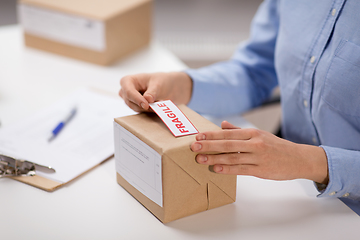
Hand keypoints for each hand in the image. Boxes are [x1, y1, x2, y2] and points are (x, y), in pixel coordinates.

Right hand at [119, 72, 192, 111]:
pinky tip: (157, 106)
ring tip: (160, 103)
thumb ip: (152, 92)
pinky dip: (149, 110)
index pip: (128, 92)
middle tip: (158, 105)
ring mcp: (129, 99)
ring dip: (148, 108)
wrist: (168, 87)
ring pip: (135, 109)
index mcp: (128, 81)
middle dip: (144, 105)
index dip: (137, 99)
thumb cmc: (161, 81)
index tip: (146, 105)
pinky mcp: (135, 106)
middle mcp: (125, 90)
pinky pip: (140, 112)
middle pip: (130, 102)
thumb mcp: (158, 84)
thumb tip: (147, 99)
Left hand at [191, 121, 328, 183]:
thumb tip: (222, 124)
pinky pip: (241, 169)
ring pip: (232, 157)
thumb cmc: (276, 146)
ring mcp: (257, 157)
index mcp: (253, 133)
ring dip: (214, 158)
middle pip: (227, 144)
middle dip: (209, 145)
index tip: (198, 136)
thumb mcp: (259, 134)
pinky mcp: (260, 170)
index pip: (228, 133)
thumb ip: (239, 130)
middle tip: (194, 147)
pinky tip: (216, 169)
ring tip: (200, 159)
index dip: (212, 135)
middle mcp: (254, 143)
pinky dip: (228, 169)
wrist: (298, 159)